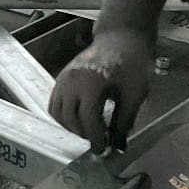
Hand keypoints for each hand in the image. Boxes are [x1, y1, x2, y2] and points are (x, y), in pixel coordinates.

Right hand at [48, 29, 152, 152]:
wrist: (120, 39)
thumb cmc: (130, 62)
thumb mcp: (135, 93)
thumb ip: (125, 119)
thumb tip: (118, 143)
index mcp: (91, 81)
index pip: (87, 118)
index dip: (95, 137)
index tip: (102, 148)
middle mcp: (72, 79)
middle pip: (70, 118)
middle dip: (84, 134)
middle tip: (97, 141)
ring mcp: (63, 78)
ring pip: (57, 113)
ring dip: (71, 127)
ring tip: (88, 131)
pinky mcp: (61, 78)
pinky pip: (54, 103)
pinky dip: (63, 116)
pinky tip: (78, 120)